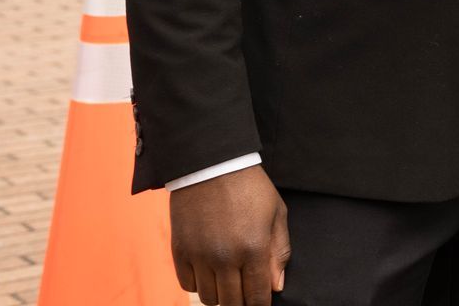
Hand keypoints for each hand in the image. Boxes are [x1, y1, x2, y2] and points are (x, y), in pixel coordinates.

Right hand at [169, 165, 289, 304]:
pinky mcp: (180, 251)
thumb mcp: (276, 214)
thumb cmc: (250, 188)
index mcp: (253, 248)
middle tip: (245, 293)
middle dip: (241, 303)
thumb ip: (279, 252)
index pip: (256, 296)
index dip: (260, 304)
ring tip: (228, 282)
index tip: (262, 303)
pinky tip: (209, 273)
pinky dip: (199, 285)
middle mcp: (225, 257)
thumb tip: (276, 286)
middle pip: (231, 302)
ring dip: (220, 296)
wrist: (212, 166)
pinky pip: (187, 285)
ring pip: (208, 298)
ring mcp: (199, 256)